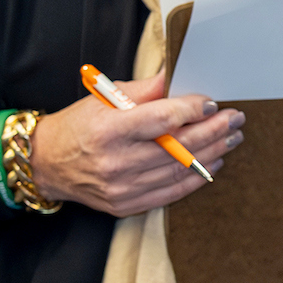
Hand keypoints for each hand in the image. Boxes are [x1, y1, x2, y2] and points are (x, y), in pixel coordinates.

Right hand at [28, 71, 242, 217]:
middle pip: (178, 147)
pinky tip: (213, 163)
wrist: (46, 163)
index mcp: (109, 130)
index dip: (192, 111)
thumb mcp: (104, 97)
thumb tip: (175, 76)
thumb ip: (144, 90)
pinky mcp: (126, 205)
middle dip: (213, 131)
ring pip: (180, 171)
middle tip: (235, 119)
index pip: (162, 120)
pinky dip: (196, 178)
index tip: (212, 104)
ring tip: (231, 138)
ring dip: (212, 153)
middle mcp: (116, 162)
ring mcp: (122, 188)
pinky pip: (171, 193)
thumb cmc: (78, 125)